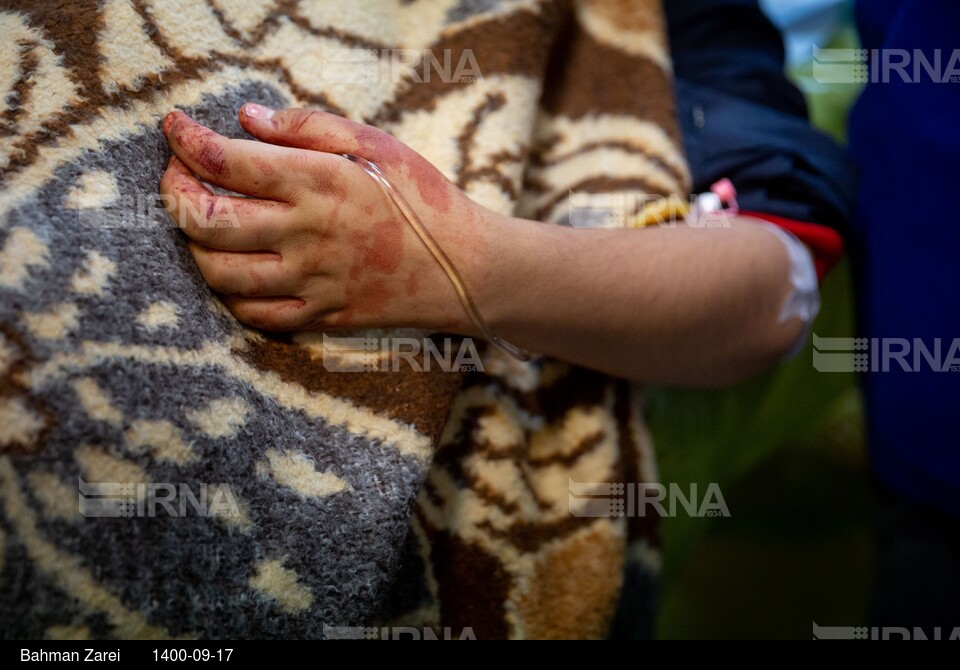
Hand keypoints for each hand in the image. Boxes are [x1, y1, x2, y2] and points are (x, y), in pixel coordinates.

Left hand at [158, 104, 494, 332]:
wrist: (466, 267)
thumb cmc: (424, 198)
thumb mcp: (376, 144)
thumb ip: (309, 127)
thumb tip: (247, 118)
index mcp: (317, 183)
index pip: (225, 161)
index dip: (186, 141)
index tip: (175, 127)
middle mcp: (304, 234)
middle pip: (206, 220)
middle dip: (174, 193)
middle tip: (176, 176)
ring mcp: (309, 281)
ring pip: (220, 272)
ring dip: (195, 246)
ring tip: (200, 225)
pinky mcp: (319, 314)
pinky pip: (255, 314)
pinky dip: (230, 293)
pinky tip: (233, 272)